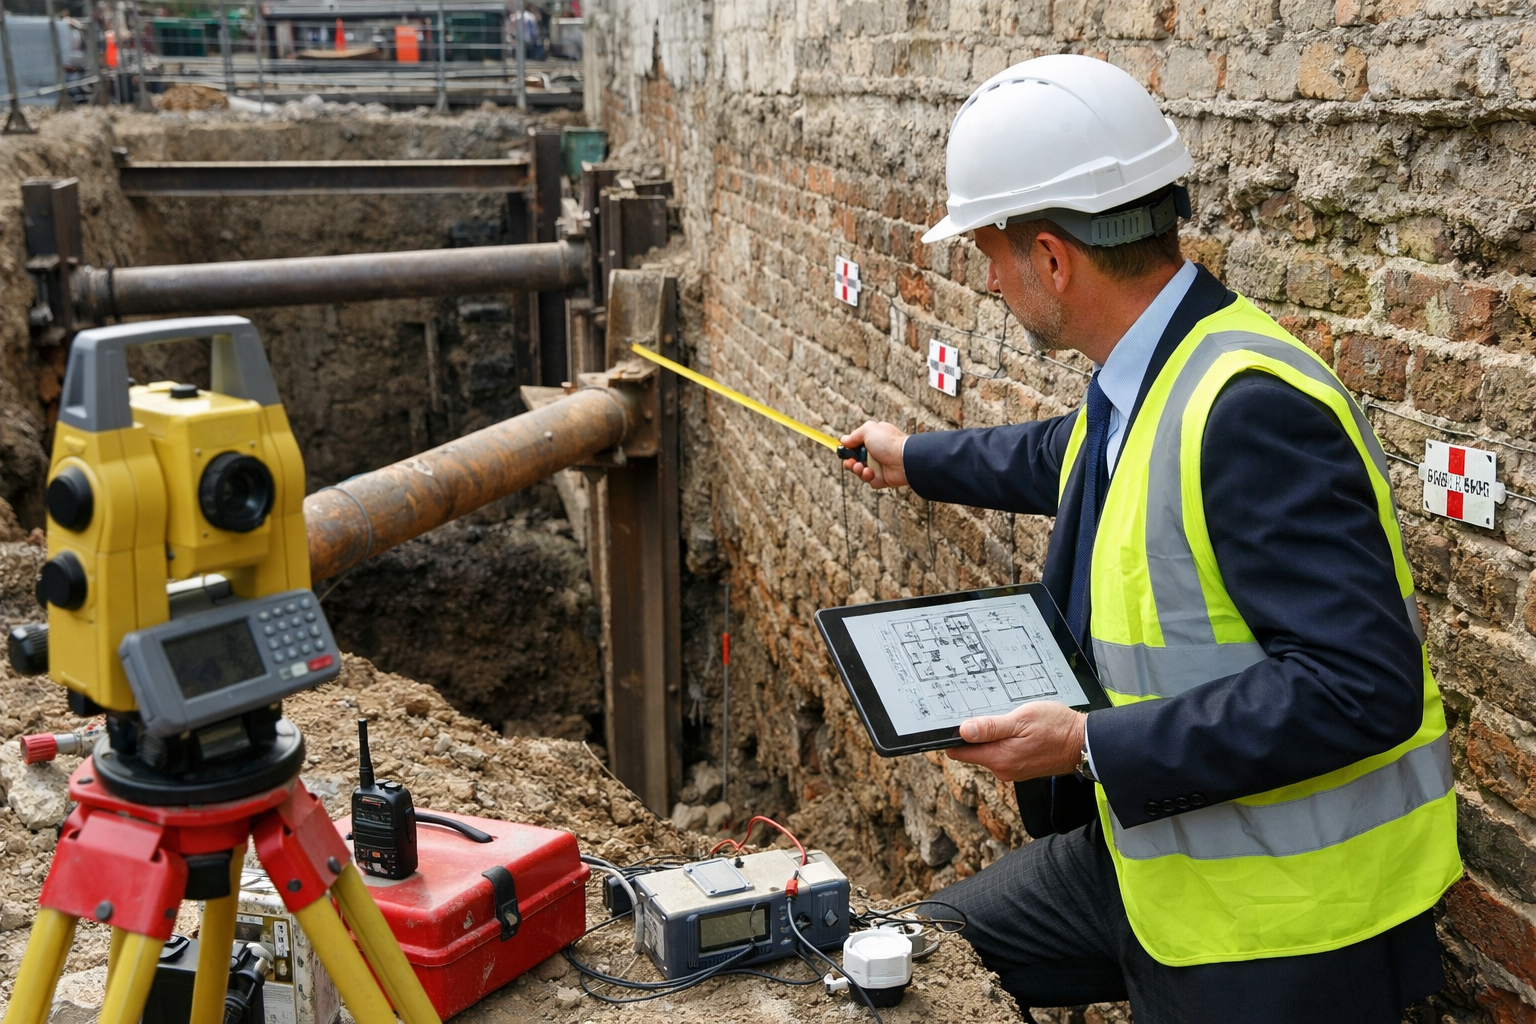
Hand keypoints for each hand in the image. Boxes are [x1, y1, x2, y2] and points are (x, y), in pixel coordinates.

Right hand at [840, 421, 908, 488]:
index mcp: (874, 439)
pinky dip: (866, 477)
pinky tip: (870, 473)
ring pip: (860, 470)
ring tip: (861, 467)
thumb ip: (854, 435)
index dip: (849, 448)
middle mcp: (876, 452)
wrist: (904, 460)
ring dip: (857, 469)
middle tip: (850, 461)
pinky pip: (868, 479)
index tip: (843, 450)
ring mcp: (878, 465)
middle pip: (855, 458)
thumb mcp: (868, 430)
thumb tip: (844, 440)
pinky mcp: (881, 478)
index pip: (857, 444)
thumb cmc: (889, 443)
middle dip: (850, 461)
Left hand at [944, 703, 1086, 782]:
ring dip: (991, 736)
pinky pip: (1002, 753)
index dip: (952, 737)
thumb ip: (991, 727)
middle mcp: (1002, 769)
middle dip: (974, 734)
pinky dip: (1004, 741)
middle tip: (985, 713)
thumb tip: (963, 731)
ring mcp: (1012, 770)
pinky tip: (1015, 729)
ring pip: (988, 751)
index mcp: (999, 758)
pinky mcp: (1020, 768)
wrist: (1083, 743)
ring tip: (1005, 719)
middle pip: (973, 751)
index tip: (953, 722)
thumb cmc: (1056, 728)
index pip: (959, 752)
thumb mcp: (1022, 719)